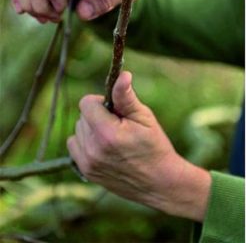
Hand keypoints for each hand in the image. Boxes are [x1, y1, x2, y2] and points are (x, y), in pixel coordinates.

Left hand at [67, 71, 211, 221]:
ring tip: (114, 138)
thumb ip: (127, 97)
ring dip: (91, 129)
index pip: (86, 103)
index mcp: (107, 133)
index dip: (101, 101)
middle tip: (120, 125)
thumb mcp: (145, 117)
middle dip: (98, 115)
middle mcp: (93, 149)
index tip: (116, 108)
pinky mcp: (86, 172)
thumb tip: (122, 74)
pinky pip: (75, 147)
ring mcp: (87, 163)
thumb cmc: (155, 146)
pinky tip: (105, 148)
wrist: (159, 182)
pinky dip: (86, 143)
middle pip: (82, 116)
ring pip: (78, 131)